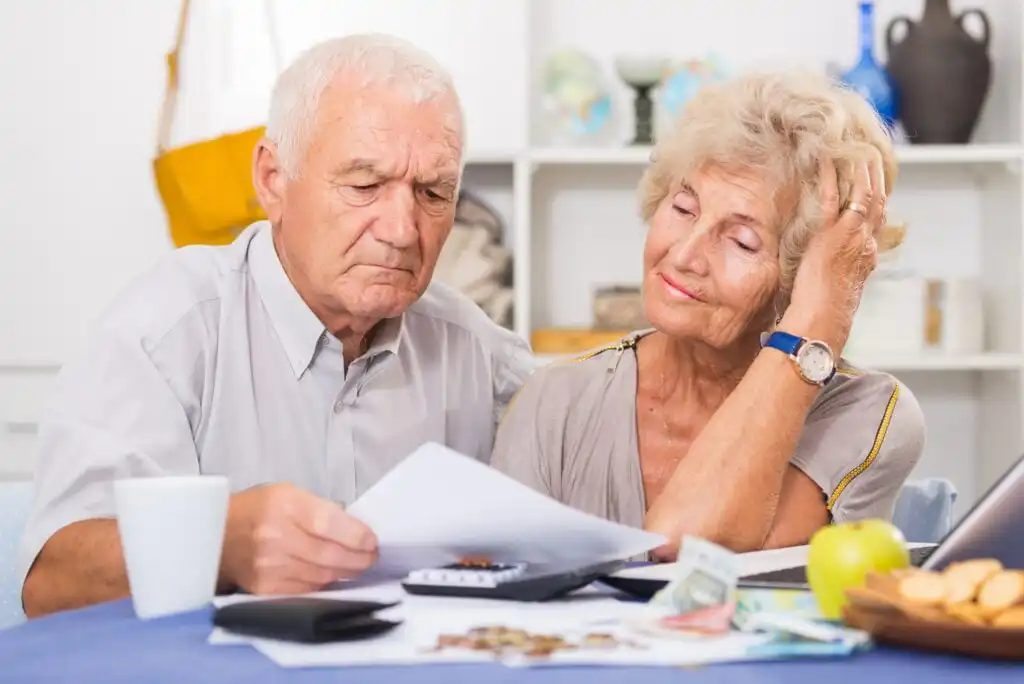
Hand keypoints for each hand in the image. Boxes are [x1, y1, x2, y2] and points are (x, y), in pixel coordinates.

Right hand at [219, 483, 377, 594]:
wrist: (215, 535)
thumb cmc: (258, 509)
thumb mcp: (289, 494)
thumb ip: (321, 510)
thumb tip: (355, 530)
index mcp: (283, 504)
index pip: (327, 524)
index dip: (355, 536)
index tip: (372, 541)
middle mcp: (274, 536)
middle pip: (328, 555)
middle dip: (358, 559)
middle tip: (371, 557)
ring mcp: (268, 566)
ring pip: (321, 575)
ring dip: (345, 573)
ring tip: (357, 566)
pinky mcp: (265, 588)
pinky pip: (306, 589)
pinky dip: (324, 583)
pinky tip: (332, 576)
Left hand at [785, 152, 887, 349]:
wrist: (822, 319)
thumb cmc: (825, 309)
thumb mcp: (843, 284)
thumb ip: (844, 268)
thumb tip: (838, 263)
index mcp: (867, 253)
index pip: (878, 217)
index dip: (878, 195)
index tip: (876, 180)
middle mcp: (865, 241)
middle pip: (877, 200)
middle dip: (875, 174)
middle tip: (870, 153)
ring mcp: (849, 236)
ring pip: (862, 194)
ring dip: (859, 168)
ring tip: (855, 149)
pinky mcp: (830, 235)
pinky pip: (831, 198)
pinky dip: (829, 177)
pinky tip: (825, 161)